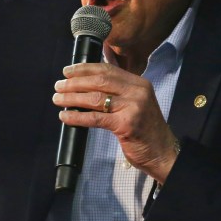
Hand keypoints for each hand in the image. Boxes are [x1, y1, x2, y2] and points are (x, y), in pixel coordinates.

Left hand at [52, 62, 177, 183]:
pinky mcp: (126, 125)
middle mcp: (137, 92)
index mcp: (139, 83)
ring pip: (95, 98)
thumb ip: (118, 92)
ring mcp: (133, 107)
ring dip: (72, 98)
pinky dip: (77, 116)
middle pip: (99, 81)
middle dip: (75, 82)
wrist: (162, 152)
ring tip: (58, 99)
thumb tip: (86, 85)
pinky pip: (95, 118)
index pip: (107, 69)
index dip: (85, 68)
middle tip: (58, 85)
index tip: (68, 70)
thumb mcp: (136, 104)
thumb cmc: (145, 130)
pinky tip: (65, 116)